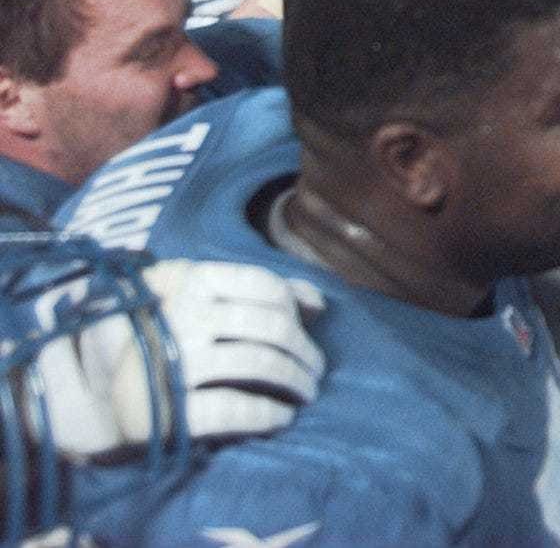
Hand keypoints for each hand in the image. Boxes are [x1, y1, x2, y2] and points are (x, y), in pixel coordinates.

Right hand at [35, 259, 325, 459]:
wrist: (101, 395)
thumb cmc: (168, 338)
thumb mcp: (201, 300)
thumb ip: (258, 292)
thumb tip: (318, 304)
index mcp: (189, 282)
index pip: (265, 285)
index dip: (296, 309)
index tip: (307, 329)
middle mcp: (181, 315)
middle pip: (273, 326)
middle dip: (306, 351)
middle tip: (316, 370)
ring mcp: (172, 362)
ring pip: (263, 363)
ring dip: (297, 380)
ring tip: (306, 392)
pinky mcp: (167, 411)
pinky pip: (237, 408)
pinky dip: (269, 413)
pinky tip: (281, 417)